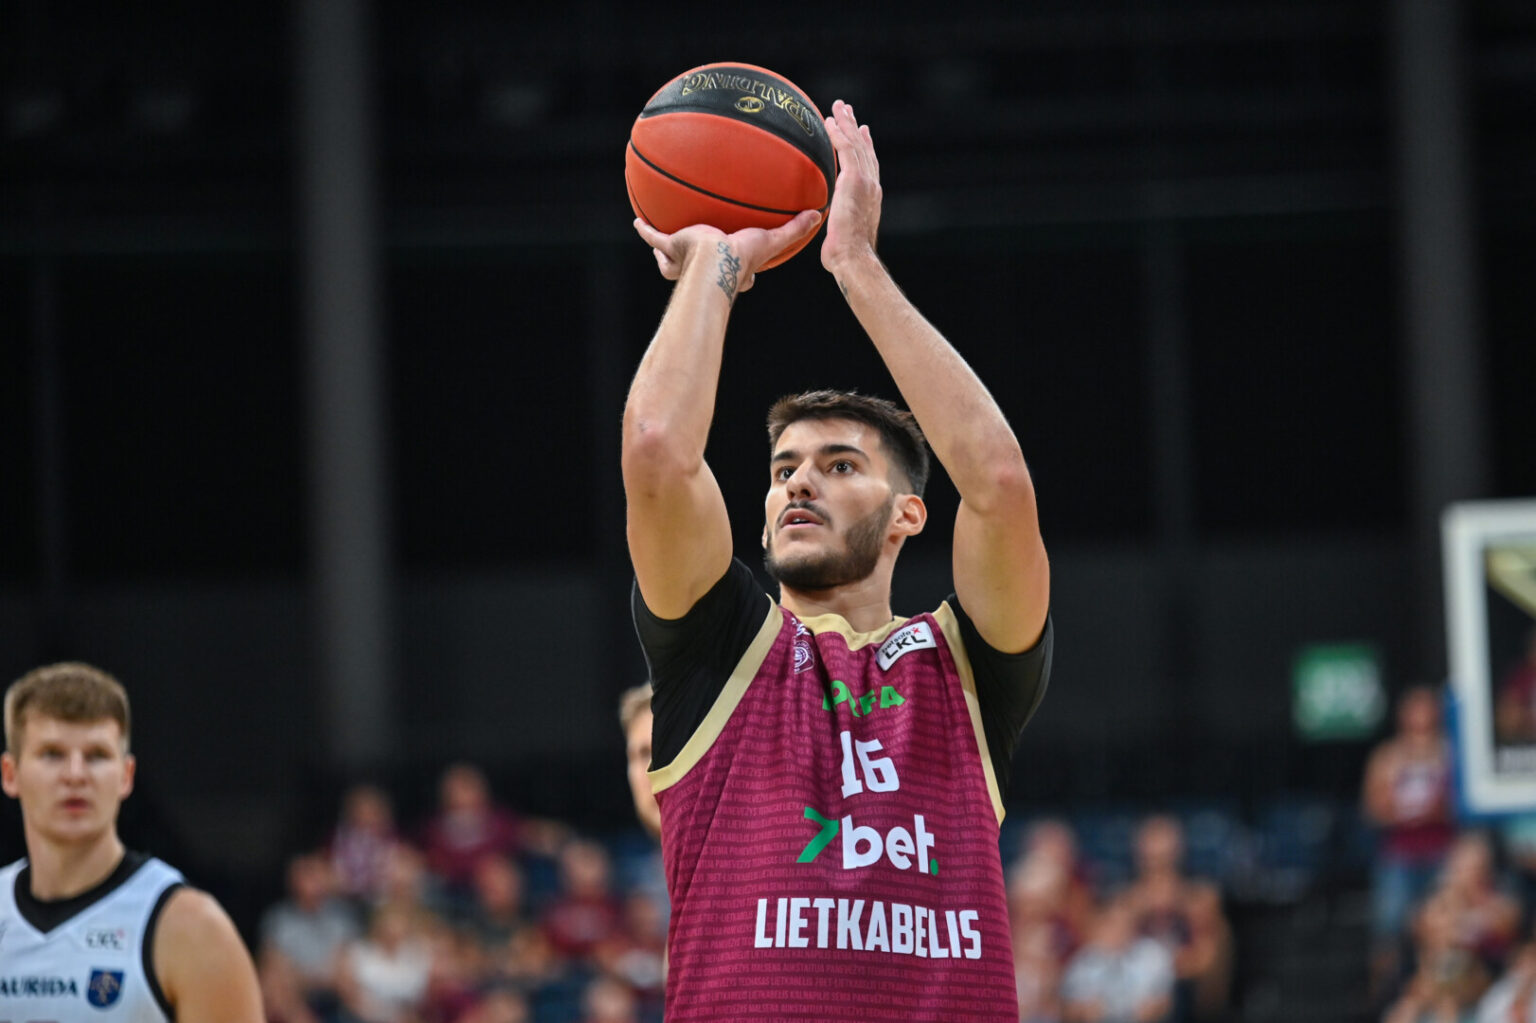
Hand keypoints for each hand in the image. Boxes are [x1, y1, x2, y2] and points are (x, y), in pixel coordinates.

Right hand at [632, 211, 821, 294]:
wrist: (715, 259)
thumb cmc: (742, 257)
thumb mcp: (772, 240)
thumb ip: (794, 230)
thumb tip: (818, 216)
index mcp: (732, 270)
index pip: (741, 278)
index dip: (747, 277)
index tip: (752, 278)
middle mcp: (706, 266)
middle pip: (701, 269)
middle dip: (702, 268)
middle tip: (702, 256)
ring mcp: (685, 258)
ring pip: (673, 261)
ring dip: (668, 257)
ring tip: (662, 245)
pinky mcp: (671, 246)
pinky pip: (654, 238)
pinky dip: (646, 231)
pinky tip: (637, 222)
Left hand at [820, 98, 880, 272]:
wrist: (854, 257)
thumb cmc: (847, 257)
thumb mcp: (843, 236)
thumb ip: (838, 227)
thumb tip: (828, 238)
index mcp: (871, 197)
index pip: (869, 166)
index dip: (866, 147)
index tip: (862, 132)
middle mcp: (871, 185)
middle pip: (864, 149)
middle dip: (856, 128)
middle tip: (848, 110)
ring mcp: (865, 181)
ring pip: (855, 144)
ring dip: (846, 123)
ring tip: (838, 107)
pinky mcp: (854, 179)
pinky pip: (844, 149)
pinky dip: (837, 133)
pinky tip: (829, 121)